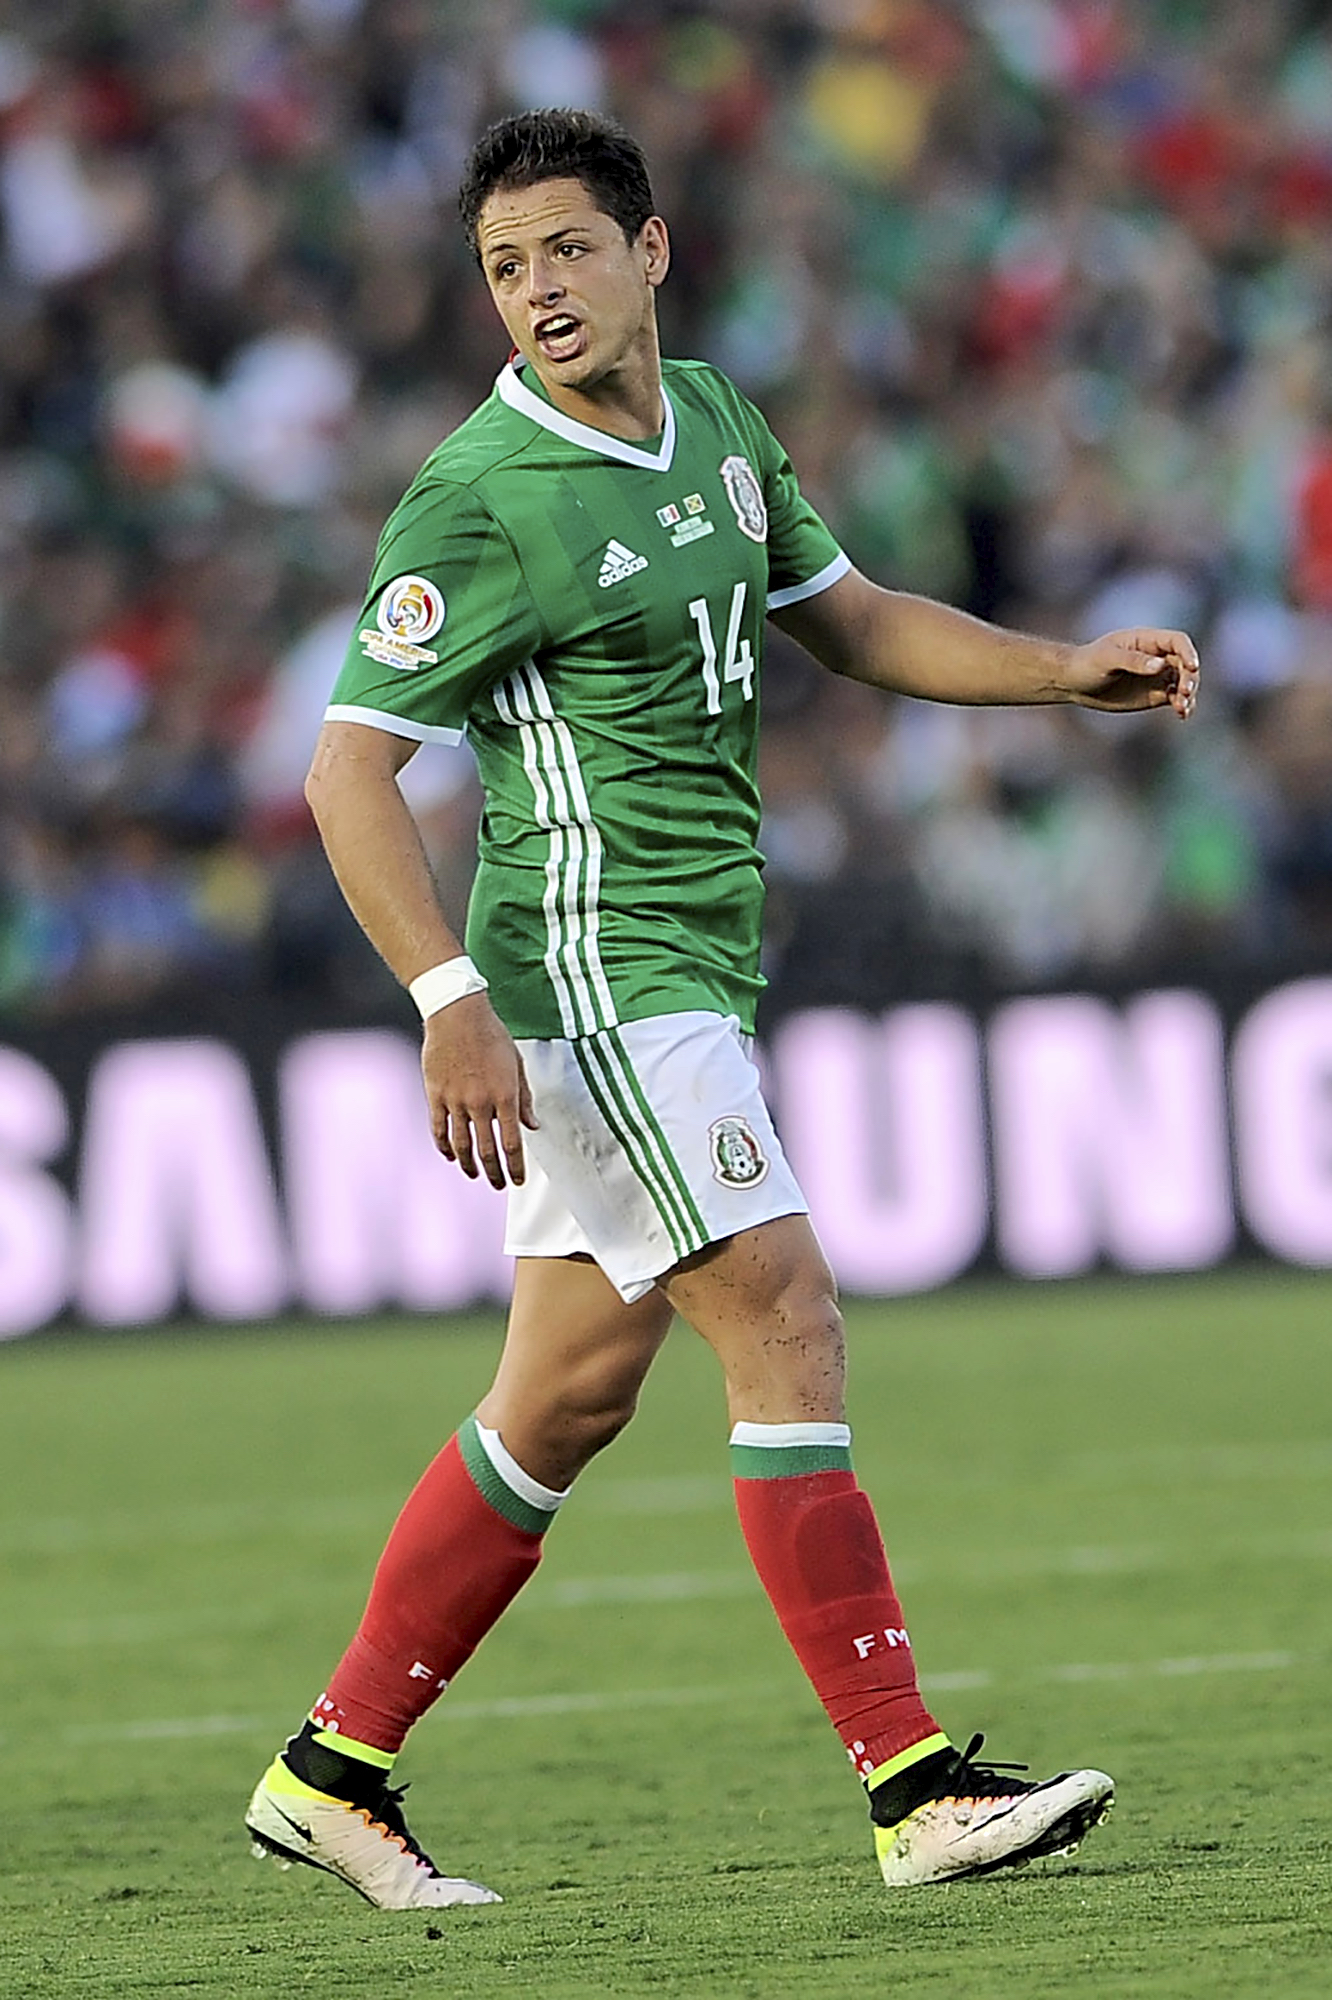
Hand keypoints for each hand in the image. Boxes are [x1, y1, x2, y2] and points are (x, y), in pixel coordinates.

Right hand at [420, 993, 537, 1188]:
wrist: (457, 1014)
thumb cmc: (491, 1035)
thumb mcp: (516, 1064)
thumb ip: (524, 1098)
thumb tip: (532, 1126)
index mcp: (505, 1095)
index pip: (512, 1143)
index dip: (515, 1167)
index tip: (517, 1180)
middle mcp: (480, 1103)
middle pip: (487, 1151)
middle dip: (494, 1173)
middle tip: (498, 1184)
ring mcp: (455, 1101)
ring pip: (461, 1145)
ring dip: (469, 1165)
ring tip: (474, 1173)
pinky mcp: (435, 1095)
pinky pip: (439, 1129)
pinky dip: (444, 1147)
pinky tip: (450, 1155)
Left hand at [1065, 627, 1199, 718]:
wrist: (1075, 683)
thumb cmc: (1088, 664)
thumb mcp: (1107, 659)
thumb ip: (1134, 661)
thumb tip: (1160, 666)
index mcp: (1147, 641)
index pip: (1177, 642)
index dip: (1188, 652)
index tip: (1193, 667)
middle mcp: (1158, 657)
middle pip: (1186, 664)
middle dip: (1190, 678)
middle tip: (1184, 693)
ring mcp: (1158, 676)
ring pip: (1185, 682)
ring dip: (1189, 694)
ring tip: (1181, 708)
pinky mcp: (1156, 694)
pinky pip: (1177, 699)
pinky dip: (1184, 706)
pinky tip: (1182, 715)